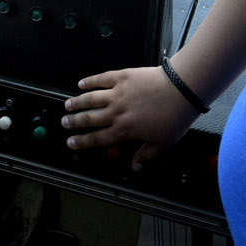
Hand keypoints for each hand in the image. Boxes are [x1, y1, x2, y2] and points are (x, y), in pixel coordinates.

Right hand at [62, 65, 199, 169]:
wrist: (180, 91)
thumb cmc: (174, 117)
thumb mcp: (163, 144)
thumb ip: (146, 155)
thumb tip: (136, 167)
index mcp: (124, 131)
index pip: (97, 139)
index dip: (82, 142)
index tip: (71, 142)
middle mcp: (116, 113)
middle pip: (88, 119)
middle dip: (74, 122)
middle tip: (64, 123)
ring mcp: (117, 94)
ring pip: (90, 99)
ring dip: (77, 103)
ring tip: (67, 105)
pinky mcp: (122, 77)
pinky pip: (101, 80)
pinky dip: (89, 82)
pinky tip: (81, 84)